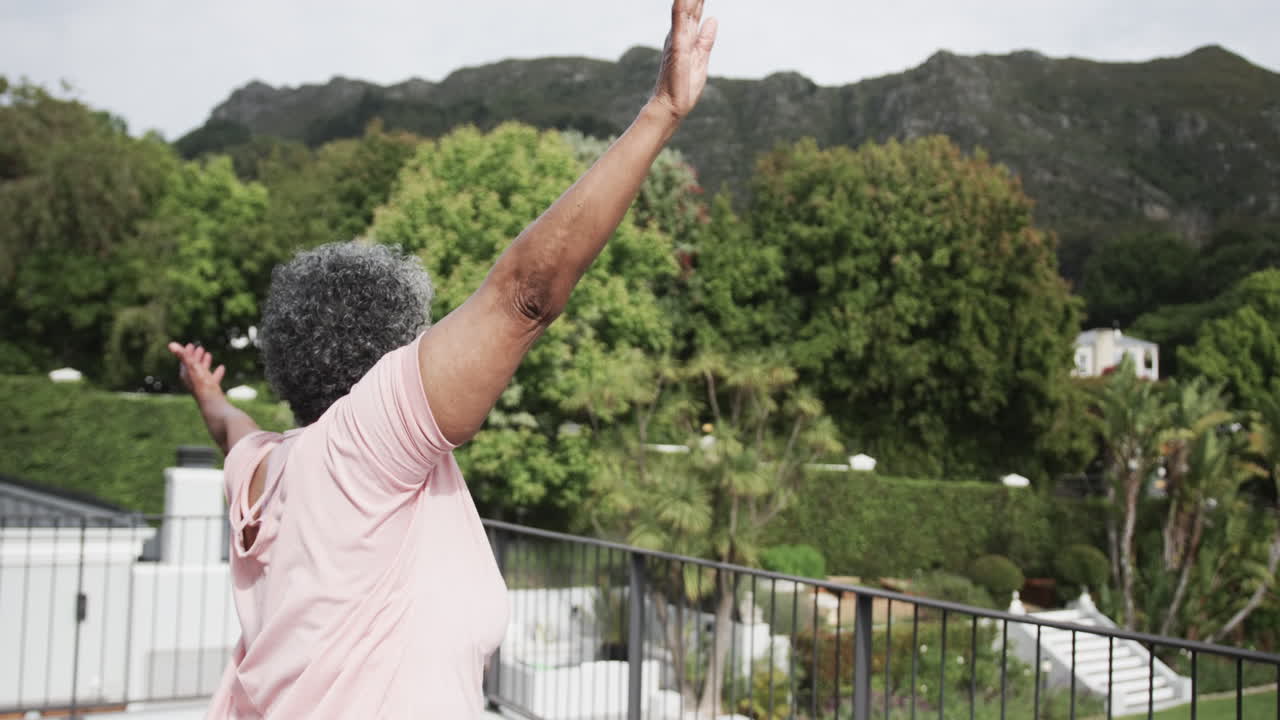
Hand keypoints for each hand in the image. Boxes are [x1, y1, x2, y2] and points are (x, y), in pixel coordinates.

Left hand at [167, 341, 226, 401]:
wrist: (213, 403)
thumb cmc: (202, 384)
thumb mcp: (193, 367)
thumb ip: (183, 355)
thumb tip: (170, 344)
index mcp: (186, 375)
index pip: (184, 361)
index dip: (187, 353)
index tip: (191, 345)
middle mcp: (192, 381)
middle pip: (193, 366)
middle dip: (195, 357)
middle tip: (200, 348)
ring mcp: (202, 386)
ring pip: (203, 372)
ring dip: (205, 363)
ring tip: (208, 355)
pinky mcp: (211, 390)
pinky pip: (213, 379)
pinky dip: (216, 372)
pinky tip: (221, 367)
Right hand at [652, 0, 717, 119]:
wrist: (672, 107)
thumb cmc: (684, 87)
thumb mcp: (702, 58)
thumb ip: (707, 38)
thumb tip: (713, 18)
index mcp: (687, 35)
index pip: (696, 7)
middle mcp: (680, 33)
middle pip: (691, 2)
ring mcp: (678, 38)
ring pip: (684, 6)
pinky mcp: (678, 47)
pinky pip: (680, 21)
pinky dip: (682, 5)